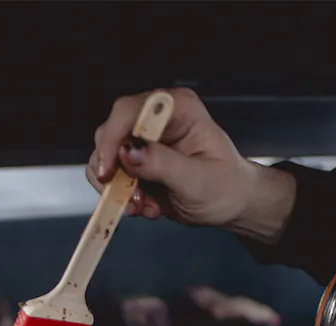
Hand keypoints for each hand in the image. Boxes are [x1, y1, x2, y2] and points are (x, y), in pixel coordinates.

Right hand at [86, 87, 295, 242]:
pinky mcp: (135, 165)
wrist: (229, 204)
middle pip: (110, 133)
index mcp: (177, 109)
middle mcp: (155, 120)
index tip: (108, 169)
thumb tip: (129, 153)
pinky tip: (147, 207)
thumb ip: (163, 164)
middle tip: (132, 198)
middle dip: (114, 171)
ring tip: (145, 206)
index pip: (130, 110)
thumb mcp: (197, 179)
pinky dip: (121, 197)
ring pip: (105, 159)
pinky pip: (112, 179)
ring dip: (117, 189)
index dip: (112, 137)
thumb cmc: (225, 185)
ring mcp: (143, 143)